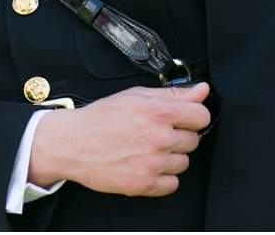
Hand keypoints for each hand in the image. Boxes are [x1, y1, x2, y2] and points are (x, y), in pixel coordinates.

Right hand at [28, 83, 211, 195]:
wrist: (72, 143)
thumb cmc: (101, 117)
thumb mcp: (136, 96)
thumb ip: (174, 94)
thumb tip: (202, 90)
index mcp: (159, 112)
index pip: (202, 116)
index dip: (193, 116)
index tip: (183, 118)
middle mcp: (160, 138)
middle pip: (193, 140)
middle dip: (178, 136)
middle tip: (156, 133)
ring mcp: (153, 164)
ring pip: (184, 162)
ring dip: (171, 157)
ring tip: (148, 149)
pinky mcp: (144, 184)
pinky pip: (172, 184)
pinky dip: (163, 177)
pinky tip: (147, 165)